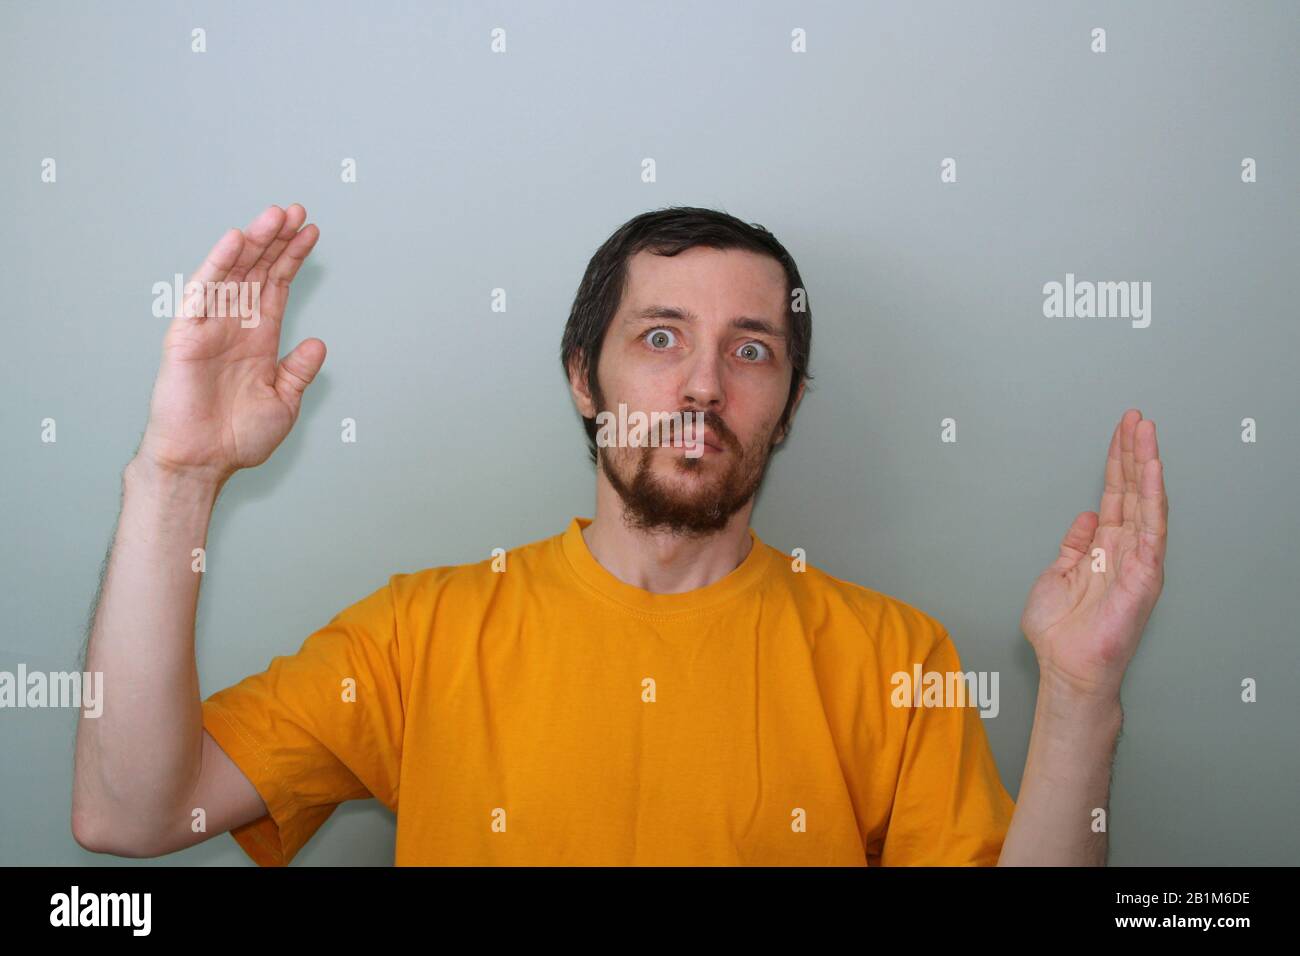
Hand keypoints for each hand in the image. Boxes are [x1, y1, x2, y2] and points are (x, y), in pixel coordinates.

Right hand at [136, 205, 322, 483]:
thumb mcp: (283, 402)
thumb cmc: (236, 437)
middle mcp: (235, 325)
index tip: (311, 231)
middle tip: (296, 210)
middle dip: (276, 240)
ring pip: (233, 273)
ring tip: (274, 216)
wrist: (202, 462)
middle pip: (257, 270)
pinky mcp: (187, 333)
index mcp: (259, 338)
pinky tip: (234, 241)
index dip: (293, 258)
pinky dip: (218, 265)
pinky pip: (203, 292)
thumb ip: (299, 371)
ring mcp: (210, 326)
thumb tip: (319, 343)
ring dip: (253, 243)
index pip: (277, 286)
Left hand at [1020, 409, 1168, 700]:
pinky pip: (1152, 528)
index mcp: (1103, 547)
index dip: (1116, 463)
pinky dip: (1152, 497)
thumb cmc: (1062, 632)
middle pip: (1131, 490)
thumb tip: (1087, 518)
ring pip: (1146, 501)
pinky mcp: (1145, 574)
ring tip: (1146, 430)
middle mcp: (1124, 549)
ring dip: (1146, 464)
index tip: (1120, 431)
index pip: (1114, 495)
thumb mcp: (1057, 575)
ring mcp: (1138, 560)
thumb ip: (1074, 546)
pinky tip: (1152, 469)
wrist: (1066, 668)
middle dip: (1133, 452)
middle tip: (1135, 417)